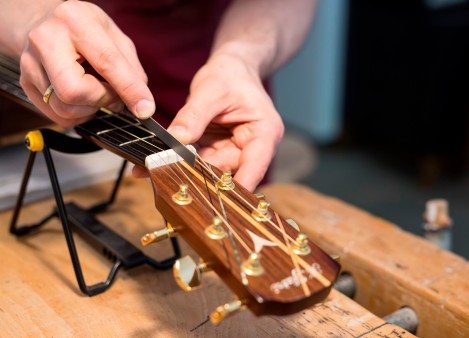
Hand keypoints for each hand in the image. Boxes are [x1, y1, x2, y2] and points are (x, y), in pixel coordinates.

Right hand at [19, 0, 153, 126]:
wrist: (44, 23)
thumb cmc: (83, 30)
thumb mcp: (114, 36)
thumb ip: (131, 68)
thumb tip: (141, 102)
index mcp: (75, 21)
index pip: (107, 62)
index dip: (129, 89)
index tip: (145, 109)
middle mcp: (46, 40)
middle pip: (74, 91)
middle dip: (101, 100)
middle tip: (111, 94)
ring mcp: (30, 63)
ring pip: (64, 109)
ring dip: (90, 109)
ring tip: (96, 92)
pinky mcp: (26, 83)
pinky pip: (57, 117)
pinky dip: (78, 114)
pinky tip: (82, 98)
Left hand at [167, 53, 283, 190]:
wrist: (231, 68)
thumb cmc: (231, 75)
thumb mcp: (211, 90)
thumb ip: (194, 115)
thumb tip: (177, 139)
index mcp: (264, 132)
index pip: (255, 165)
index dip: (240, 186)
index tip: (221, 200)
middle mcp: (252, 147)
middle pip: (228, 171)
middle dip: (200, 178)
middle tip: (172, 181)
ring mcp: (233, 151)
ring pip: (209, 170)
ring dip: (185, 171)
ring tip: (157, 172)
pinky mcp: (216, 151)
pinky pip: (198, 161)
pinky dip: (180, 161)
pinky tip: (157, 165)